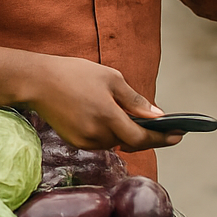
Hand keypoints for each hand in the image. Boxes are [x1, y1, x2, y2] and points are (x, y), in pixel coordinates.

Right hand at [26, 54, 181, 152]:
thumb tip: (157, 116)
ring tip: (126, 114)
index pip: (142, 137)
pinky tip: (106, 117)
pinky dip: (108, 132)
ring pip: (115, 142)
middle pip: (131, 142)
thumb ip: (135, 101)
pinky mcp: (75, 143)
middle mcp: (97, 134)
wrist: (37, 81)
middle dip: (146, 134)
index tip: (179, 135)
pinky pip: (100, 141)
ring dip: (125, 132)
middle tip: (160, 124)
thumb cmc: (74, 74)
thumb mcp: (110, 78)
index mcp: (108, 116)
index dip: (163, 138)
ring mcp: (84, 141)